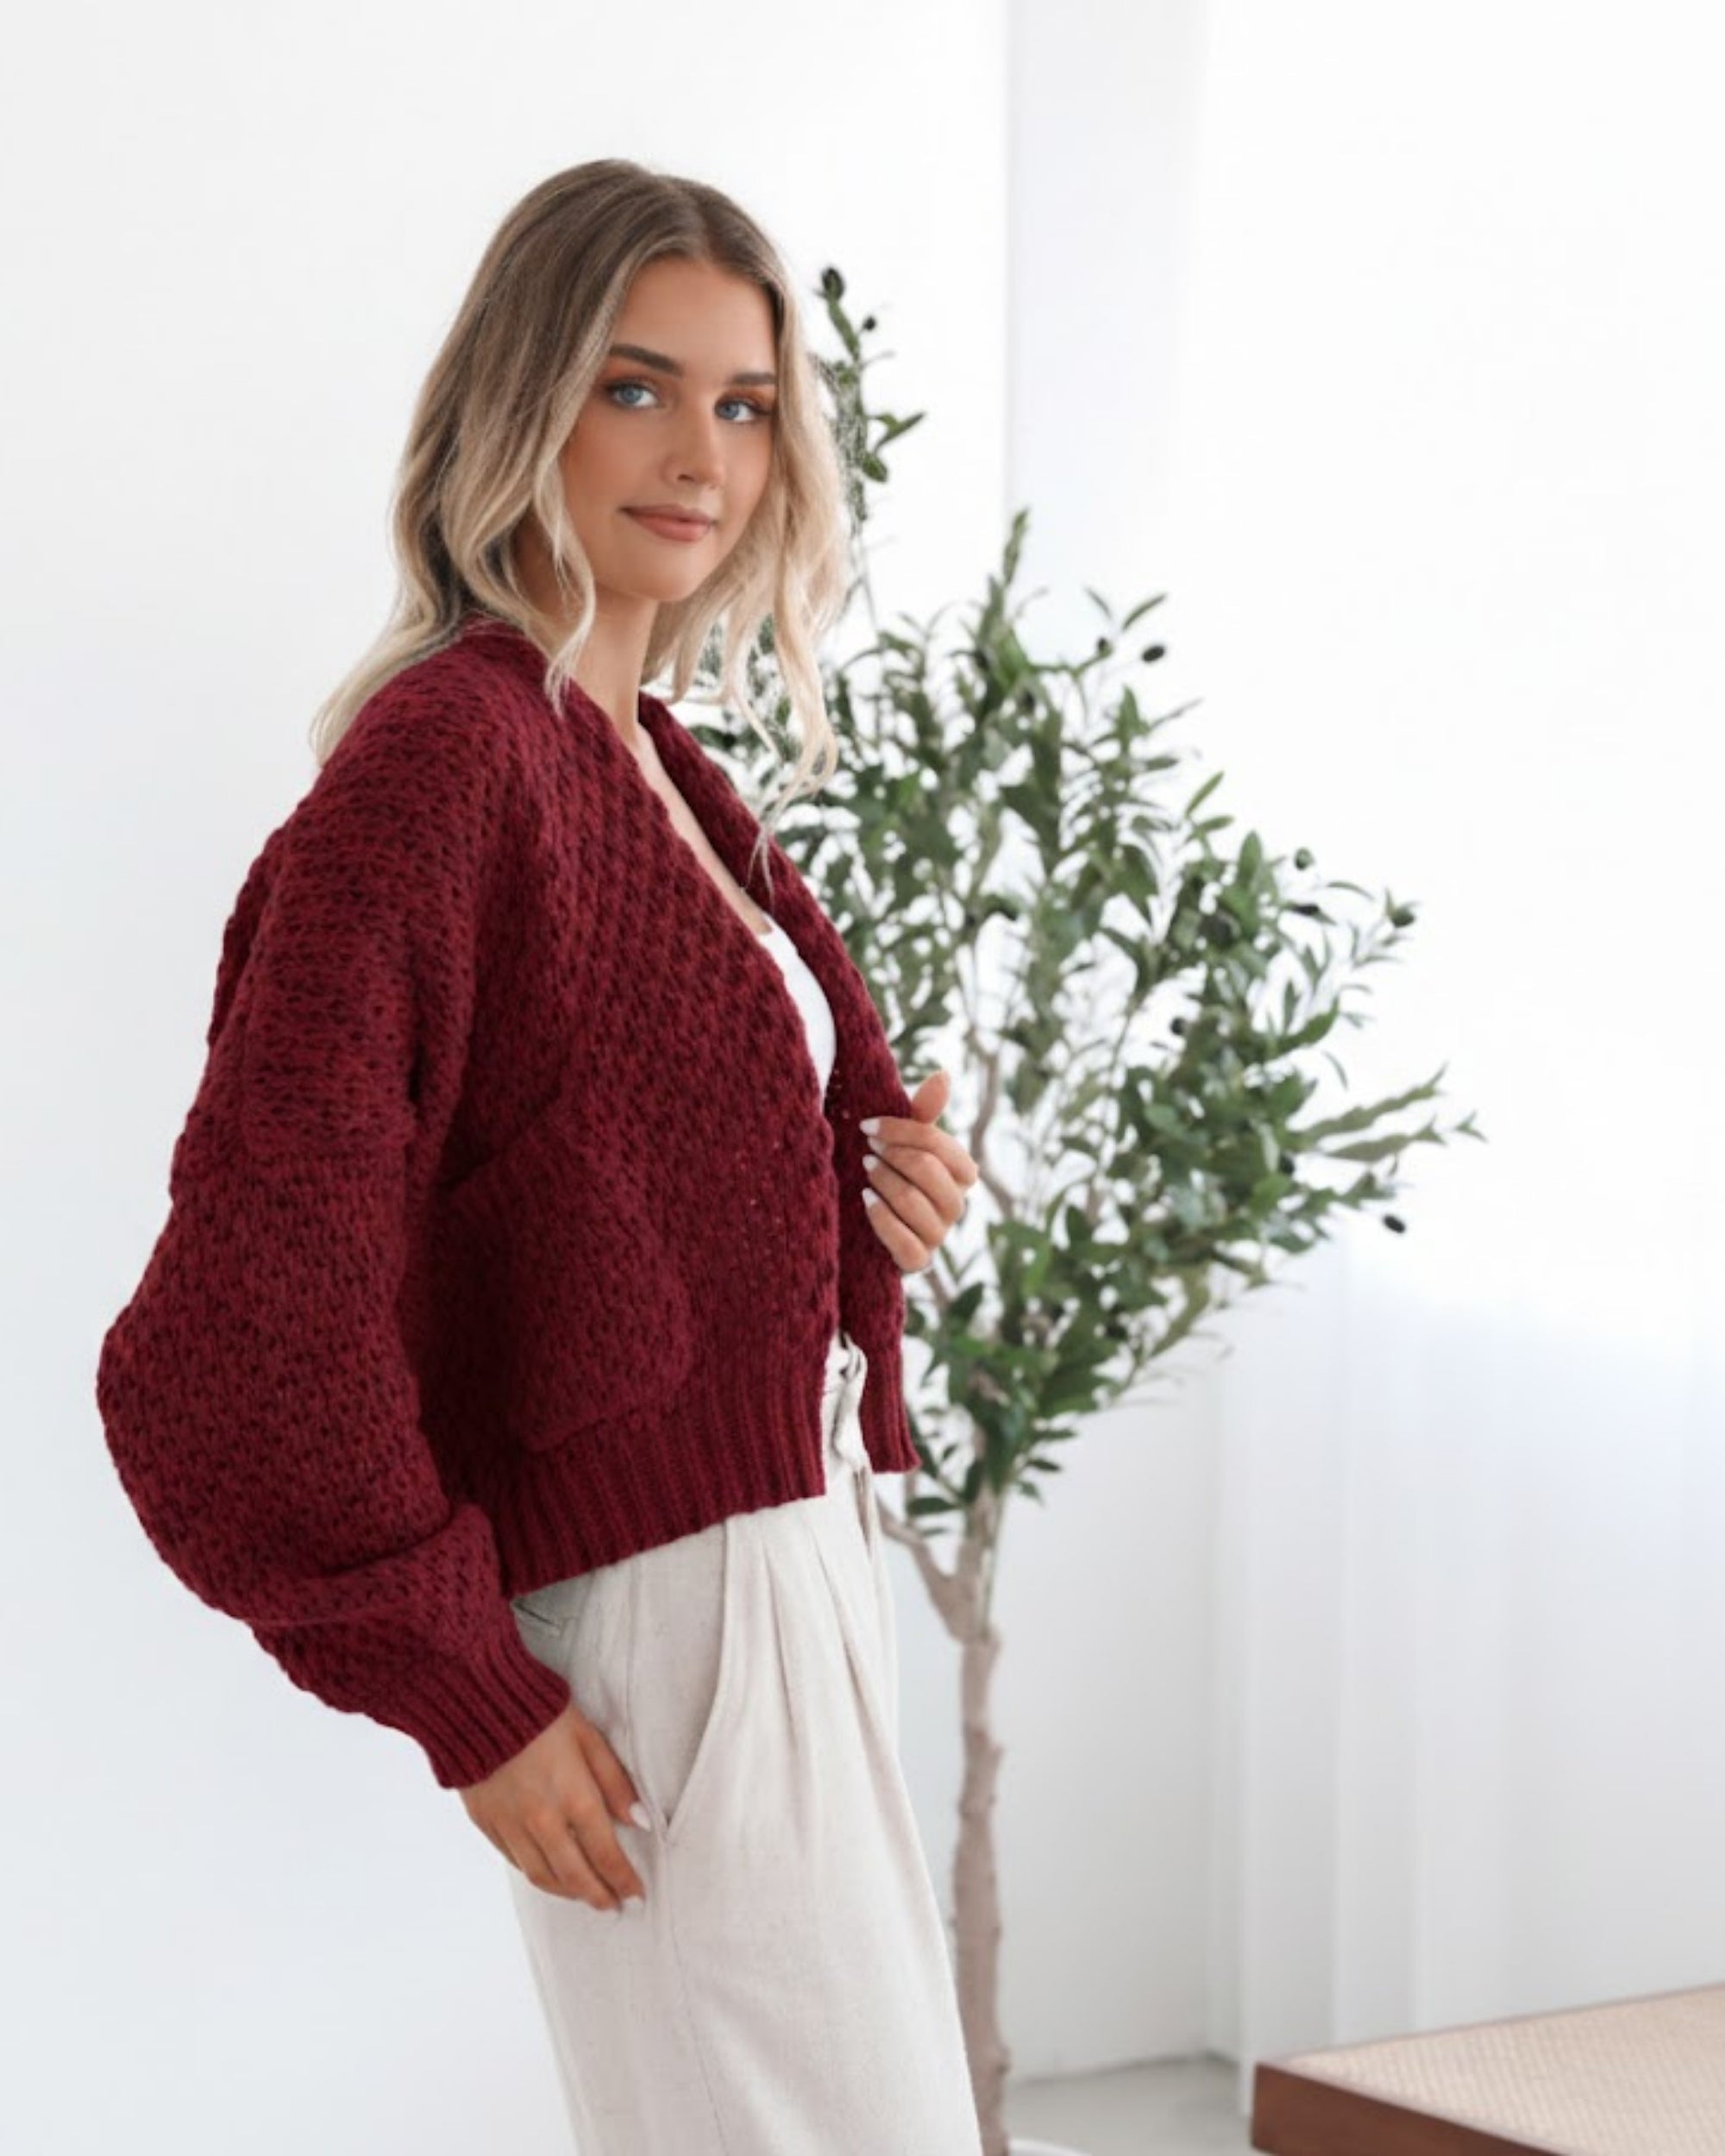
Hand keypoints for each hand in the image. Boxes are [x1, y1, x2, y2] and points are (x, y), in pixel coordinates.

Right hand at [459, 1699, 649, 1910]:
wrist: (478, 1702)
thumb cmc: (541, 1714)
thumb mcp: (589, 1738)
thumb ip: (615, 1782)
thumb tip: (641, 1820)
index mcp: (574, 1797)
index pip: (606, 1854)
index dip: (623, 1879)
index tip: (637, 1893)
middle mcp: (542, 1821)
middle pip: (575, 1875)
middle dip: (598, 1896)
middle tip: (613, 1905)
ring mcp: (511, 1826)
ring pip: (543, 1876)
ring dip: (568, 1892)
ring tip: (585, 1895)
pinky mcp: (486, 1824)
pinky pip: (515, 1862)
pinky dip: (537, 1875)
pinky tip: (549, 1874)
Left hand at [860, 1067, 979, 1273]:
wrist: (858, 1224)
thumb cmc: (886, 1172)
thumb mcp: (900, 1141)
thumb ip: (922, 1113)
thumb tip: (944, 1074)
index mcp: (961, 1173)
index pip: (940, 1146)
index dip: (903, 1131)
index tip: (866, 1125)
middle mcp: (955, 1205)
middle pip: (929, 1170)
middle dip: (893, 1155)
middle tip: (867, 1149)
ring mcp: (938, 1236)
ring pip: (913, 1202)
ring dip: (883, 1181)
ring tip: (864, 1171)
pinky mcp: (918, 1262)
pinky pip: (906, 1243)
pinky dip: (882, 1218)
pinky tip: (864, 1199)